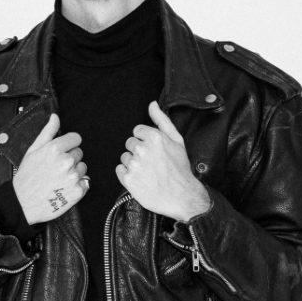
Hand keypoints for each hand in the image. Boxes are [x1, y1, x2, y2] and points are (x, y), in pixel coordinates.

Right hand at [12, 114, 88, 223]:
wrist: (22, 203)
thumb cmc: (26, 177)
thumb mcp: (33, 150)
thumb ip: (48, 132)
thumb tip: (55, 117)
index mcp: (55, 149)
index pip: (76, 138)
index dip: (69, 144)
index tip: (62, 151)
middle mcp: (66, 162)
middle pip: (79, 153)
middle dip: (70, 159)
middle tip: (56, 168)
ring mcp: (73, 177)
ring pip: (83, 168)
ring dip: (74, 172)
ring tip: (59, 179)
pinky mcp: (78, 191)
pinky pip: (85, 183)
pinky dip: (77, 186)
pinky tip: (64, 188)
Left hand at [116, 102, 210, 221]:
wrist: (182, 196)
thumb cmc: (180, 169)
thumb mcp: (176, 140)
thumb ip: (161, 120)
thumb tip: (152, 104)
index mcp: (154, 137)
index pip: (137, 131)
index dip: (145, 140)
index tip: (153, 150)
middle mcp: (142, 149)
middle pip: (130, 143)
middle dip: (139, 151)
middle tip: (152, 162)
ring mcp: (134, 165)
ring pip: (125, 157)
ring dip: (133, 163)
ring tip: (148, 172)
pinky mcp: (128, 179)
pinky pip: (120, 170)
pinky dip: (127, 174)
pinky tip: (141, 178)